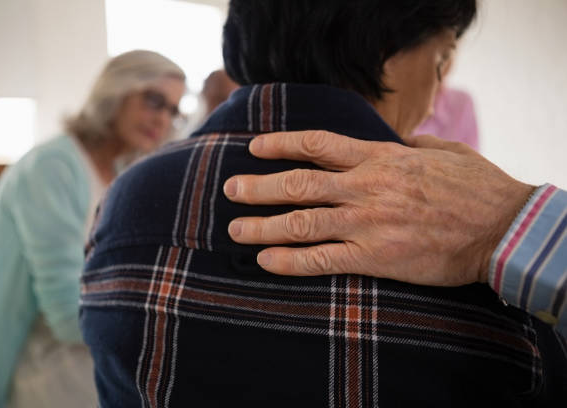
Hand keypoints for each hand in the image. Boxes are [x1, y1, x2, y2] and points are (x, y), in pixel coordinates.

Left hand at [223, 131, 534, 285]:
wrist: (504, 227)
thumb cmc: (476, 188)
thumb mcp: (443, 151)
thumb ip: (410, 144)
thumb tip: (397, 140)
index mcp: (380, 157)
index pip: (317, 145)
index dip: (281, 144)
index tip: (254, 146)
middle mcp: (365, 186)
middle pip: (298, 183)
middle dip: (259, 186)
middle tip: (231, 189)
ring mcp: (368, 222)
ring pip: (301, 221)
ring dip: (263, 226)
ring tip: (235, 230)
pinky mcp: (376, 256)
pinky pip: (322, 259)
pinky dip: (290, 261)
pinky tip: (265, 262)